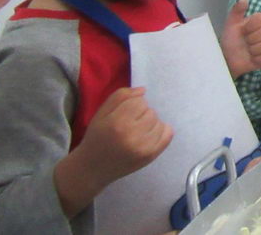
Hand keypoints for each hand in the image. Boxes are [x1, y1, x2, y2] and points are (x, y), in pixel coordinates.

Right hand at [55, 87, 172, 215]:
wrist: (92, 169)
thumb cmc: (97, 138)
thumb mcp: (101, 113)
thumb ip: (121, 96)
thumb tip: (143, 90)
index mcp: (117, 123)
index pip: (139, 102)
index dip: (132, 105)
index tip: (123, 114)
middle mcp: (132, 136)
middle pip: (151, 111)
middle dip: (141, 115)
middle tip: (129, 125)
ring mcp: (143, 148)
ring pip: (159, 121)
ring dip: (150, 123)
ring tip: (136, 132)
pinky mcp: (151, 156)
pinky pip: (168, 134)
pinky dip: (161, 131)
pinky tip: (148, 136)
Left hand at [221, 0, 260, 77]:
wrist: (228, 59)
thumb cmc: (230, 41)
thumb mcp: (231, 24)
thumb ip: (237, 10)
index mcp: (260, 21)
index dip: (250, 27)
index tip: (243, 31)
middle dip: (251, 39)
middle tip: (245, 41)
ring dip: (254, 50)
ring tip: (248, 50)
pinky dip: (258, 59)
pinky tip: (252, 58)